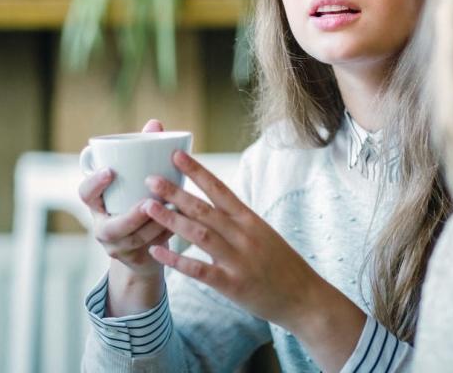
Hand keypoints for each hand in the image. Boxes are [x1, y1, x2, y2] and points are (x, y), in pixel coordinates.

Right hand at [78, 119, 171, 276]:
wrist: (143, 246)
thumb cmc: (137, 200)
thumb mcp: (135, 180)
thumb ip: (141, 153)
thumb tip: (155, 124)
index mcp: (97, 204)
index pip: (85, 194)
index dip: (94, 184)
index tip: (110, 171)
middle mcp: (102, 227)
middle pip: (110, 227)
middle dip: (130, 216)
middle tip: (148, 202)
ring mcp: (116, 247)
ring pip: (134, 240)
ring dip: (155, 226)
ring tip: (173, 211)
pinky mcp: (134, 260)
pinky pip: (150, 250)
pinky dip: (166, 236)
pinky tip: (182, 225)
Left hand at [143, 150, 365, 371]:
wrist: (305, 297)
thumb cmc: (282, 265)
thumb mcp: (263, 233)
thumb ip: (238, 221)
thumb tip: (211, 204)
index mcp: (250, 220)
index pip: (220, 189)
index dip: (197, 171)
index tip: (177, 155)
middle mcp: (244, 235)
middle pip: (205, 208)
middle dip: (176, 192)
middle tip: (151, 178)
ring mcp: (238, 259)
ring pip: (200, 234)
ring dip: (172, 219)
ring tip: (148, 207)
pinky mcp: (233, 284)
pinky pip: (200, 270)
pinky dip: (177, 260)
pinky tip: (156, 251)